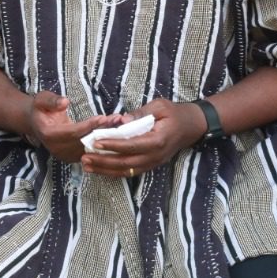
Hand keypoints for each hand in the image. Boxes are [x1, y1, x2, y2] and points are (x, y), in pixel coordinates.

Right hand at [25, 91, 124, 162]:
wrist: (37, 123)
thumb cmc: (41, 109)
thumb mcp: (41, 99)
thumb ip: (52, 101)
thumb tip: (65, 102)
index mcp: (49, 135)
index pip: (73, 132)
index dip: (88, 125)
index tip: (102, 117)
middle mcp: (58, 149)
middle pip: (84, 141)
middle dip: (102, 130)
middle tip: (118, 119)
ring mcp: (66, 155)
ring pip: (90, 147)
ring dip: (106, 135)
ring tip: (119, 123)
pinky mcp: (74, 157)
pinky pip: (91, 150)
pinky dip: (102, 140)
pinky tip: (114, 130)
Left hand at [81, 98, 206, 177]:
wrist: (191, 126)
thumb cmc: (175, 113)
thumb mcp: (160, 106)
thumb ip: (142, 113)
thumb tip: (123, 119)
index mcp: (158, 140)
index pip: (131, 145)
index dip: (113, 145)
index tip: (96, 141)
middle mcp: (155, 156)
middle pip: (126, 163)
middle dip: (103, 161)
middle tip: (84, 158)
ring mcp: (153, 162)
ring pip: (126, 171)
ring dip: (105, 170)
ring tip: (87, 166)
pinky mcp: (150, 164)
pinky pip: (130, 171)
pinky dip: (114, 172)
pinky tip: (99, 169)